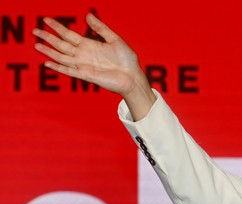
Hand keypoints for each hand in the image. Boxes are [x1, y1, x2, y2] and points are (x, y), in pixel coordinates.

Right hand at [33, 13, 155, 117]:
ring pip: (62, 57)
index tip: (46, 20)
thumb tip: (88, 15)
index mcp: (89, 45)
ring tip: (36, 45)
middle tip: (35, 30)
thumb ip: (101, 28)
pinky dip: (59, 67)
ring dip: (49, 51)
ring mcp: (84, 65)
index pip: (69, 35)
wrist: (133, 76)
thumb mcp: (114, 39)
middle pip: (62, 45)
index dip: (57, 27)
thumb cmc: (126, 59)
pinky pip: (70, 71)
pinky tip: (48, 63)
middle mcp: (84, 55)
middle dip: (48, 37)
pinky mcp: (87, 76)